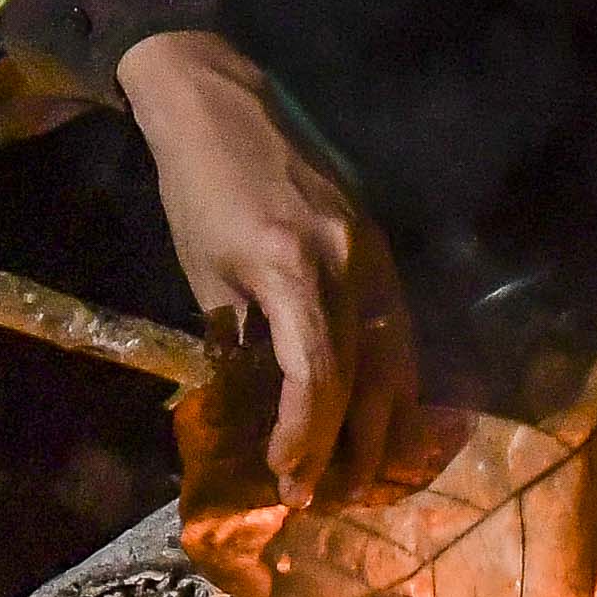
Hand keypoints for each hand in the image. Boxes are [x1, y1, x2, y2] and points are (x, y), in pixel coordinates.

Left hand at [115, 29, 418, 496]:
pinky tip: (381, 410)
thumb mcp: (204, 276)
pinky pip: (400, 322)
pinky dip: (394, 373)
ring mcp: (372, 247)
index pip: (317, 378)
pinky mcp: (381, 240)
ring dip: (384, 421)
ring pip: (398, 354)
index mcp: (291, 268)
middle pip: (368, 376)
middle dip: (350, 447)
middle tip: (328, 497)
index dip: (306, 440)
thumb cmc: (196, 188)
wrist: (220, 99)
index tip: (289, 482)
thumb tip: (261, 411)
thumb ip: (240, 344)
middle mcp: (346, 260)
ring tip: (362, 470)